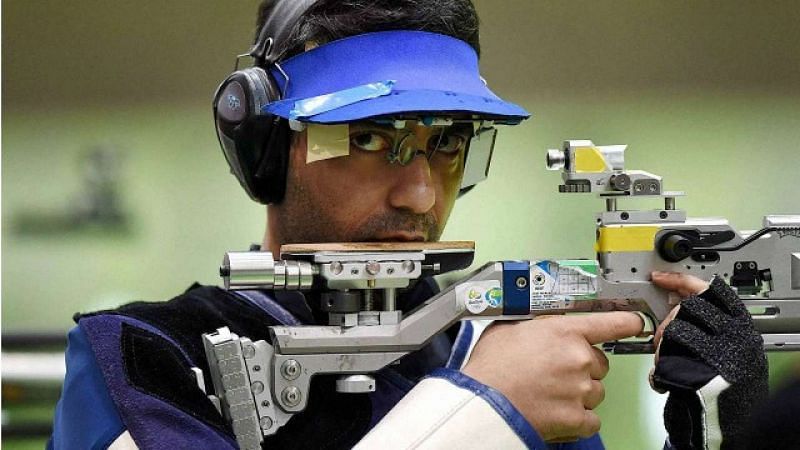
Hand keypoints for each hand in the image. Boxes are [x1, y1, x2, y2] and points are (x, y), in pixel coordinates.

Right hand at [462, 312, 643, 441]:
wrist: (482, 403)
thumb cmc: (489, 367)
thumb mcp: (508, 329)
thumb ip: (534, 325)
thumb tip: (538, 325)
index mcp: (564, 332)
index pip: (611, 323)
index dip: (627, 323)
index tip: (636, 323)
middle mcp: (578, 358)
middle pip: (600, 364)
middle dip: (583, 369)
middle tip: (556, 373)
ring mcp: (580, 390)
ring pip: (595, 392)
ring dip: (579, 394)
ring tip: (550, 395)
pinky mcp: (576, 418)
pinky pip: (591, 420)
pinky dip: (577, 420)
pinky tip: (556, 413)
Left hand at [650, 271, 766, 448]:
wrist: (727, 423)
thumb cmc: (719, 382)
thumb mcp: (724, 345)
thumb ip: (706, 321)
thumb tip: (674, 296)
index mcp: (740, 325)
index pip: (710, 289)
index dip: (681, 280)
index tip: (659, 278)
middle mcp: (737, 336)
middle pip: (689, 308)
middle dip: (668, 319)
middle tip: (661, 337)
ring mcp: (725, 355)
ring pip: (678, 330)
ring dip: (662, 344)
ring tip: (663, 361)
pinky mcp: (707, 376)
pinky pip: (672, 359)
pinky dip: (660, 367)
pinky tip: (662, 377)